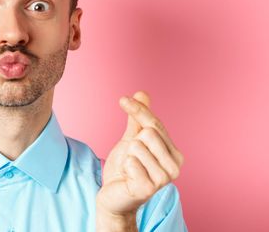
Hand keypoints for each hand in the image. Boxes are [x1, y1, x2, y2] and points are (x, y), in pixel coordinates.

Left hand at [96, 91, 183, 219]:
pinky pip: (131, 161)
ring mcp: (164, 179)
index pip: (155, 123)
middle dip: (132, 143)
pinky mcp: (149, 188)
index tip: (122, 99)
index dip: (137, 109)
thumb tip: (142, 93)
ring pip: (137, 145)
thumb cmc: (126, 168)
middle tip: (132, 160)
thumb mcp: (131, 139)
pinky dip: (124, 167)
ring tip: (131, 169)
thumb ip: (138, 119)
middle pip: (148, 132)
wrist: (114, 196)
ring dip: (127, 156)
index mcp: (174, 153)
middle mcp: (175, 166)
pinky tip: (128, 178)